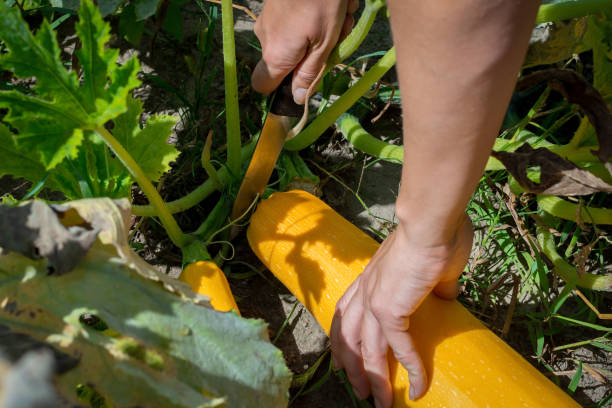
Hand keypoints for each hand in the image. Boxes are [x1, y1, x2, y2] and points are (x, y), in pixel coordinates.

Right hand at [251, 0, 357, 103]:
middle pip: (286, 62)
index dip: (280, 90)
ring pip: (295, 40)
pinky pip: (295, 22)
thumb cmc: (321, 3)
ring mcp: (268, 20)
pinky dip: (316, 18)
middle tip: (336, 40)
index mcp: (275, 55)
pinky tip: (332, 5)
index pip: (262, 86)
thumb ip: (310, 73)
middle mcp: (265, 39)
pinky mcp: (274, 6)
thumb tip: (298, 99)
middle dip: (313, 56)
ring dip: (321, 34)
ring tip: (339, 16)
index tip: (302, 82)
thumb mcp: (324, 44)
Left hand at [330, 215, 473, 406]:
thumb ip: (435, 284)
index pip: (344, 315)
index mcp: (369, 280)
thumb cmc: (434, 236)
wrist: (430, 223)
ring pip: (366, 351)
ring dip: (373, 380)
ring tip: (381, 403)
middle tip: (359, 391)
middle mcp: (364, 292)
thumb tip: (445, 292)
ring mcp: (373, 301)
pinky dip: (410, 370)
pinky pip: (398, 348)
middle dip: (351, 368)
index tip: (342, 360)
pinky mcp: (390, 309)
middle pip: (347, 338)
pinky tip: (418, 387)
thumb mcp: (432, 267)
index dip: (341, 340)